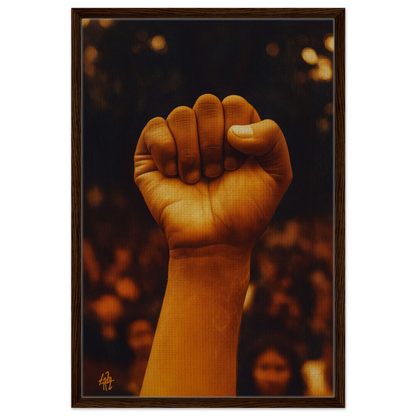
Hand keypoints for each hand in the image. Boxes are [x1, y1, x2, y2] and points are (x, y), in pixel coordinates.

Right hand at [134, 94, 291, 251]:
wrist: (214, 241)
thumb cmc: (245, 210)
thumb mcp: (277, 174)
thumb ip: (272, 137)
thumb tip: (232, 130)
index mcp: (235, 130)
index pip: (234, 104)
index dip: (237, 134)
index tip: (236, 167)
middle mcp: (205, 131)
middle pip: (207, 104)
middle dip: (214, 143)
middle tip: (216, 174)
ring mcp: (178, 141)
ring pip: (181, 115)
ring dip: (192, 153)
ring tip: (195, 179)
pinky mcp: (150, 155)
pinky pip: (154, 128)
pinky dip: (167, 151)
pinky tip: (173, 175)